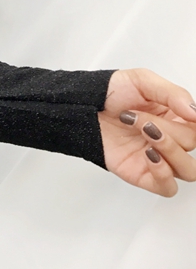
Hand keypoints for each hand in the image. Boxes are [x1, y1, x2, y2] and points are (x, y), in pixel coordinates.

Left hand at [99, 68, 195, 195]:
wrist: (83, 106)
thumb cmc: (110, 93)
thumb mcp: (142, 81)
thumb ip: (173, 94)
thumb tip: (195, 113)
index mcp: (175, 117)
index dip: (194, 122)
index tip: (185, 115)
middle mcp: (170, 139)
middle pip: (191, 145)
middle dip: (166, 128)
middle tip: (138, 117)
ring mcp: (158, 159)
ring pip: (188, 171)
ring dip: (169, 150)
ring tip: (144, 133)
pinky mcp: (143, 175)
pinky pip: (168, 188)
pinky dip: (163, 173)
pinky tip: (148, 154)